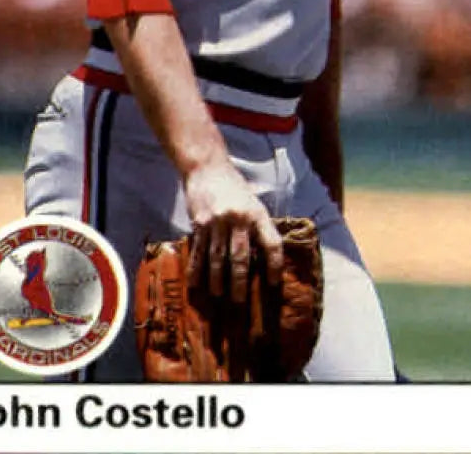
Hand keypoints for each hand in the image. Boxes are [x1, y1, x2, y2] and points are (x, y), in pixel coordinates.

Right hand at [184, 161, 283, 302]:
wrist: (207, 167)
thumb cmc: (234, 187)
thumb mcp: (253, 202)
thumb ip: (258, 225)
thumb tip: (265, 257)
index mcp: (257, 213)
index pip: (271, 243)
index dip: (275, 264)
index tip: (273, 283)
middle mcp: (238, 218)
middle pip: (241, 256)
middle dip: (241, 281)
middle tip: (240, 301)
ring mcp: (217, 221)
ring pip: (218, 258)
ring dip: (218, 280)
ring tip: (219, 295)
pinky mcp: (199, 222)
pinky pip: (198, 251)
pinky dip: (197, 269)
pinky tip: (195, 284)